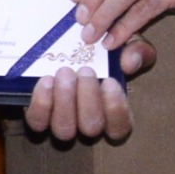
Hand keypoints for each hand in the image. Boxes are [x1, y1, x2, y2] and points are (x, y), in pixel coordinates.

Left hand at [21, 38, 150, 141]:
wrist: (65, 45)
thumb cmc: (102, 50)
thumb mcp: (125, 44)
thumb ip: (137, 50)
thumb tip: (129, 62)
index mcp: (112, 112)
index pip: (120, 128)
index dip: (116, 110)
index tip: (110, 81)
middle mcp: (87, 123)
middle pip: (91, 127)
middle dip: (88, 99)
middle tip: (85, 70)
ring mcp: (62, 122)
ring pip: (64, 129)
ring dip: (65, 100)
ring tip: (65, 72)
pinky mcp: (39, 116)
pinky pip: (38, 120)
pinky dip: (42, 102)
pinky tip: (46, 80)